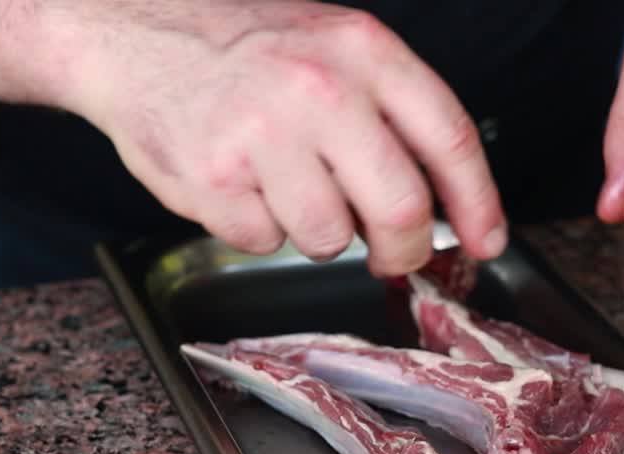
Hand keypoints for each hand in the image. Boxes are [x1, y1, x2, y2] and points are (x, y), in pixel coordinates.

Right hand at [57, 1, 506, 274]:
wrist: (136, 30)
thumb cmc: (246, 46)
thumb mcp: (334, 46)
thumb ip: (391, 112)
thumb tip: (441, 204)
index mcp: (363, 50)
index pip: (450, 138)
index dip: (477, 203)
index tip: (487, 242)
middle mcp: (320, 90)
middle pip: (400, 209)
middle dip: (402, 249)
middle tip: (391, 254)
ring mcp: (263, 136)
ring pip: (329, 238)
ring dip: (316, 230)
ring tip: (286, 184)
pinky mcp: (213, 178)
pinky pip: (264, 242)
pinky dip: (257, 227)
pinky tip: (240, 183)